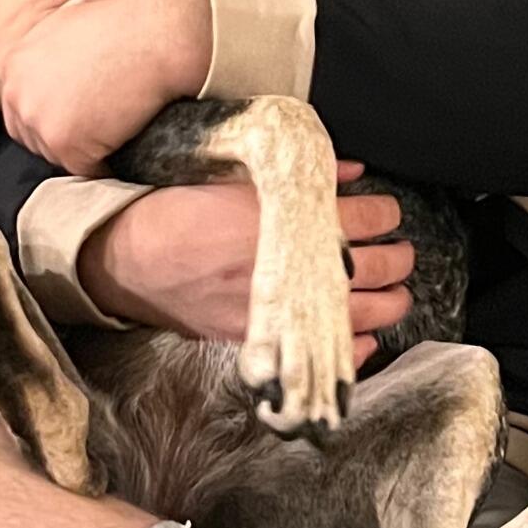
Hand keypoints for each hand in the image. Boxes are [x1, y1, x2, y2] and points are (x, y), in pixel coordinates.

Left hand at [0, 0, 209, 174]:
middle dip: (65, 138)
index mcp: (16, 63)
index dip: (53, 117)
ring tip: (116, 128)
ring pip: (59, 155)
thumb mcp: (71, 22)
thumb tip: (55, 78)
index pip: (21, 109)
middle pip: (34, 137)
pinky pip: (85, 168)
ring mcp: (39, 119)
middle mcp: (18, 92)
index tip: (79, 116)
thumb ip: (50, 54)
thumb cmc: (128, 22)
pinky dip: (108, 162)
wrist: (158, 34)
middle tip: (101, 127)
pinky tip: (126, 140)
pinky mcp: (64, 142)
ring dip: (87, 150)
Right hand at [80, 164, 413, 365]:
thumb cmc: (173, 212)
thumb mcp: (229, 176)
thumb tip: (348, 172)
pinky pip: (326, 355)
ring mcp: (273, 310)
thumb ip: (292, 174)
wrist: (126, 262)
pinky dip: (356, 347)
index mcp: (275, 220)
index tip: (387, 211)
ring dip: (390, 299)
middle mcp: (280, 269)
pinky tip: (365, 333)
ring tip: (396, 288)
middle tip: (401, 249)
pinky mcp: (260, 341)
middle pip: (373, 267)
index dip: (384, 213)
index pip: (359, 218)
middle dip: (398, 256)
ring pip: (362, 314)